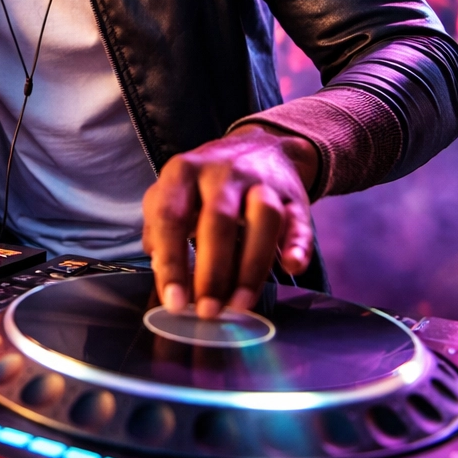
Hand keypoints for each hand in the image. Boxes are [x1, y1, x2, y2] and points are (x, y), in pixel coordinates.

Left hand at [141, 126, 316, 317]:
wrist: (262, 146)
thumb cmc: (206, 183)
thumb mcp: (174, 193)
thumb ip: (159, 228)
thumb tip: (160, 270)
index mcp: (184, 171)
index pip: (171, 216)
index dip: (171, 261)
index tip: (174, 300)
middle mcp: (222, 172)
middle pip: (218, 221)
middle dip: (212, 272)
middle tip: (208, 311)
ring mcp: (261, 181)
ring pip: (263, 217)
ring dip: (251, 266)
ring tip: (240, 304)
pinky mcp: (293, 195)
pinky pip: (298, 220)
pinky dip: (297, 244)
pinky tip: (291, 267)